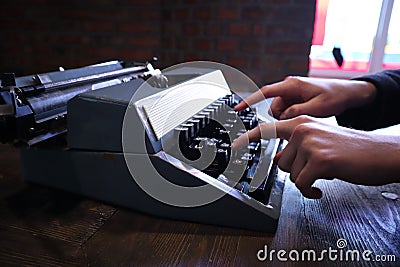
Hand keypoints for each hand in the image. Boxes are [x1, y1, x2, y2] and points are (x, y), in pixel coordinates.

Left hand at [232, 116, 399, 198]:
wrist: (378, 153)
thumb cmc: (350, 149)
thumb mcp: (319, 140)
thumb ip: (297, 146)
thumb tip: (278, 158)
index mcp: (301, 123)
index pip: (267, 129)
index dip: (248, 138)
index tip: (234, 145)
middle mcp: (302, 130)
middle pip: (280, 162)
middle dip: (295, 170)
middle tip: (315, 168)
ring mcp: (310, 143)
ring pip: (291, 174)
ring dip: (305, 179)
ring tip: (324, 172)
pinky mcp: (319, 160)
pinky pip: (301, 185)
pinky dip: (309, 191)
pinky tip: (319, 188)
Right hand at [234, 76, 376, 119]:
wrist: (348, 93)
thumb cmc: (335, 96)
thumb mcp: (318, 108)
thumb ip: (297, 112)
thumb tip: (283, 118)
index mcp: (292, 85)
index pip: (265, 92)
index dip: (249, 100)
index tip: (238, 108)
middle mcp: (289, 87)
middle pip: (273, 107)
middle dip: (283, 116)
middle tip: (302, 117)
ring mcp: (292, 92)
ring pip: (280, 111)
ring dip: (289, 116)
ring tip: (308, 113)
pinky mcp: (295, 97)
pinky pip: (287, 110)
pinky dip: (294, 114)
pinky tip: (307, 112)